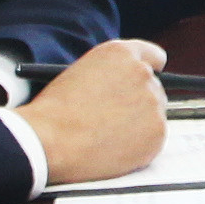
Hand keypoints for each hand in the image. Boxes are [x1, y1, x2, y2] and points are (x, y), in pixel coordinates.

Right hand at [20, 39, 169, 184]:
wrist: (48, 142)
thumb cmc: (53, 112)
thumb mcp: (79, 74)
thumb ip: (109, 74)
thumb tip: (122, 87)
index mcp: (121, 54)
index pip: (153, 56)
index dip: (148, 71)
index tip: (144, 83)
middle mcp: (142, 74)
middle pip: (154, 88)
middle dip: (138, 102)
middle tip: (116, 118)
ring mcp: (153, 104)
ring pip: (153, 115)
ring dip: (137, 125)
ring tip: (105, 136)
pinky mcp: (157, 133)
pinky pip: (152, 140)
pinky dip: (138, 147)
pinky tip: (112, 149)